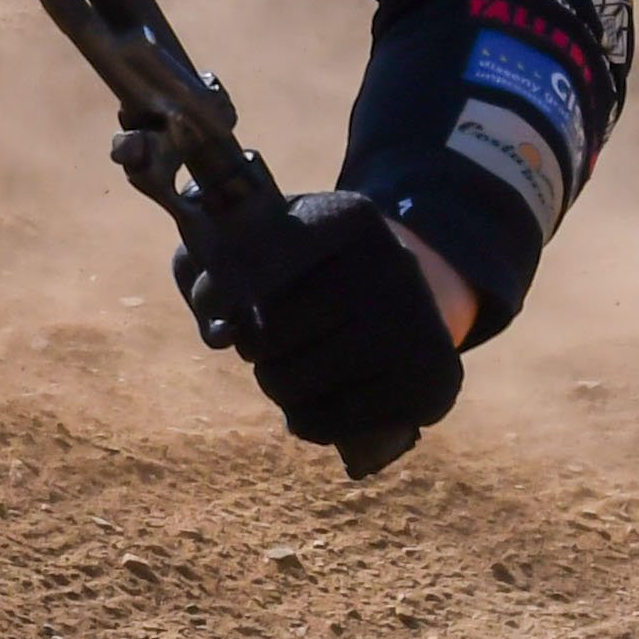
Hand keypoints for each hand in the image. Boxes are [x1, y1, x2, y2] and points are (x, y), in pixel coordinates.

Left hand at [176, 188, 466, 464]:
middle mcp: (393, 263)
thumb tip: (215, 323)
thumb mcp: (265, 243)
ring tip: (289, 369)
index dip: (218, 290)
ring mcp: (417, 324)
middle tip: (264, 342)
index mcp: (350, 217)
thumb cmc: (311, 275)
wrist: (404, 308)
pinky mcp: (432, 381)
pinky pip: (332, 422)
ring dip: (275, 384)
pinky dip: (306, 422)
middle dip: (251, 345)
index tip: (211, 306)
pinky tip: (314, 403)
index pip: (262, 254)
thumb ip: (206, 263)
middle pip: (271, 329)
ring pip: (295, 379)